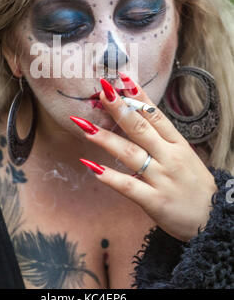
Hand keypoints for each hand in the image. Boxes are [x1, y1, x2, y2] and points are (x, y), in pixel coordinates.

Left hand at [71, 75, 217, 241]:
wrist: (214, 220)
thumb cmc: (195, 185)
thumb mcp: (185, 156)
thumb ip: (162, 139)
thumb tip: (138, 117)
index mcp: (177, 144)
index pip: (155, 115)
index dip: (139, 96)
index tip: (122, 78)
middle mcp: (169, 157)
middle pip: (140, 128)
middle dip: (119, 109)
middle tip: (101, 91)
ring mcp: (162, 179)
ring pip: (130, 154)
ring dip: (106, 139)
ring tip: (85, 126)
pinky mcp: (155, 201)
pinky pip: (129, 187)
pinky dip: (110, 177)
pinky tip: (92, 167)